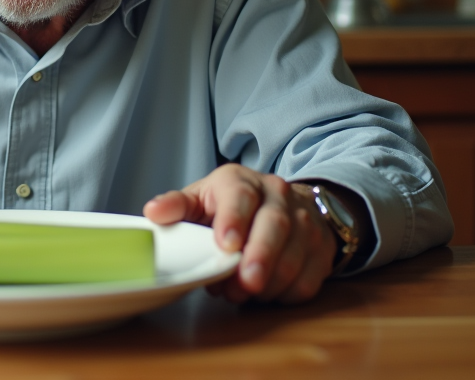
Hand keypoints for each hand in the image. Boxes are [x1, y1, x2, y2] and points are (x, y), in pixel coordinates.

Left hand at [143, 165, 337, 303]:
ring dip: (269, 282)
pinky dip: (286, 293)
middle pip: (276, 224)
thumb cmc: (232, 206)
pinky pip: (309, 278)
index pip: (241, 195)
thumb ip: (177, 207)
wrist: (283, 204)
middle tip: (244, 283)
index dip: (234, 219)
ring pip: (295, 255)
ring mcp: (305, 221)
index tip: (225, 244)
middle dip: (260, 256)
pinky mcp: (321, 250)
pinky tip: (265, 293)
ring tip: (241, 292)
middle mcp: (278, 195)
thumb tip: (153, 213)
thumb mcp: (201, 200)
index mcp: (242, 181)